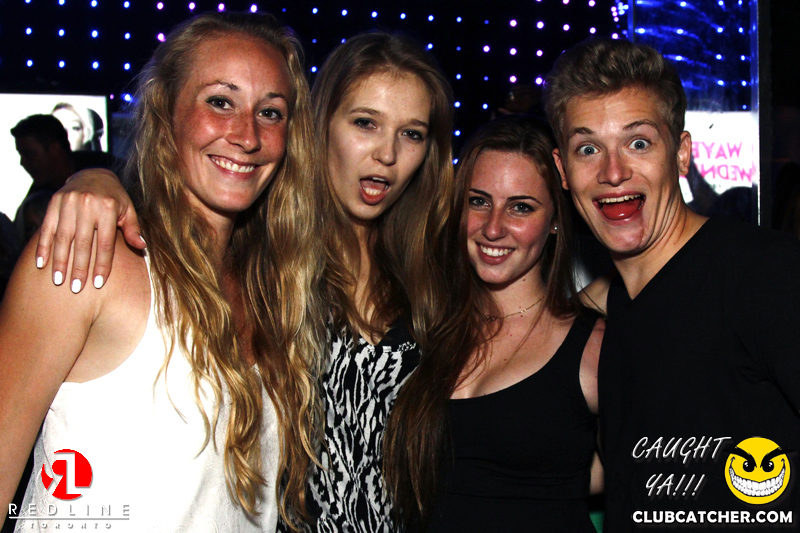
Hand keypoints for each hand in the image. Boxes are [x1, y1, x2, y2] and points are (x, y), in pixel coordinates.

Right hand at [36, 168, 143, 291]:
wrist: (92, 174)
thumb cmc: (114, 198)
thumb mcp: (128, 210)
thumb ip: (133, 229)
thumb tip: (142, 247)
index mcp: (109, 208)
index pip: (105, 243)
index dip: (101, 264)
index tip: (98, 284)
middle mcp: (88, 205)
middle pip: (83, 243)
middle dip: (78, 267)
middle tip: (76, 288)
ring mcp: (69, 203)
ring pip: (63, 237)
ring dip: (60, 261)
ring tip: (58, 281)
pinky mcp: (54, 202)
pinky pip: (47, 228)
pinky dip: (42, 246)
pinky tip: (41, 264)